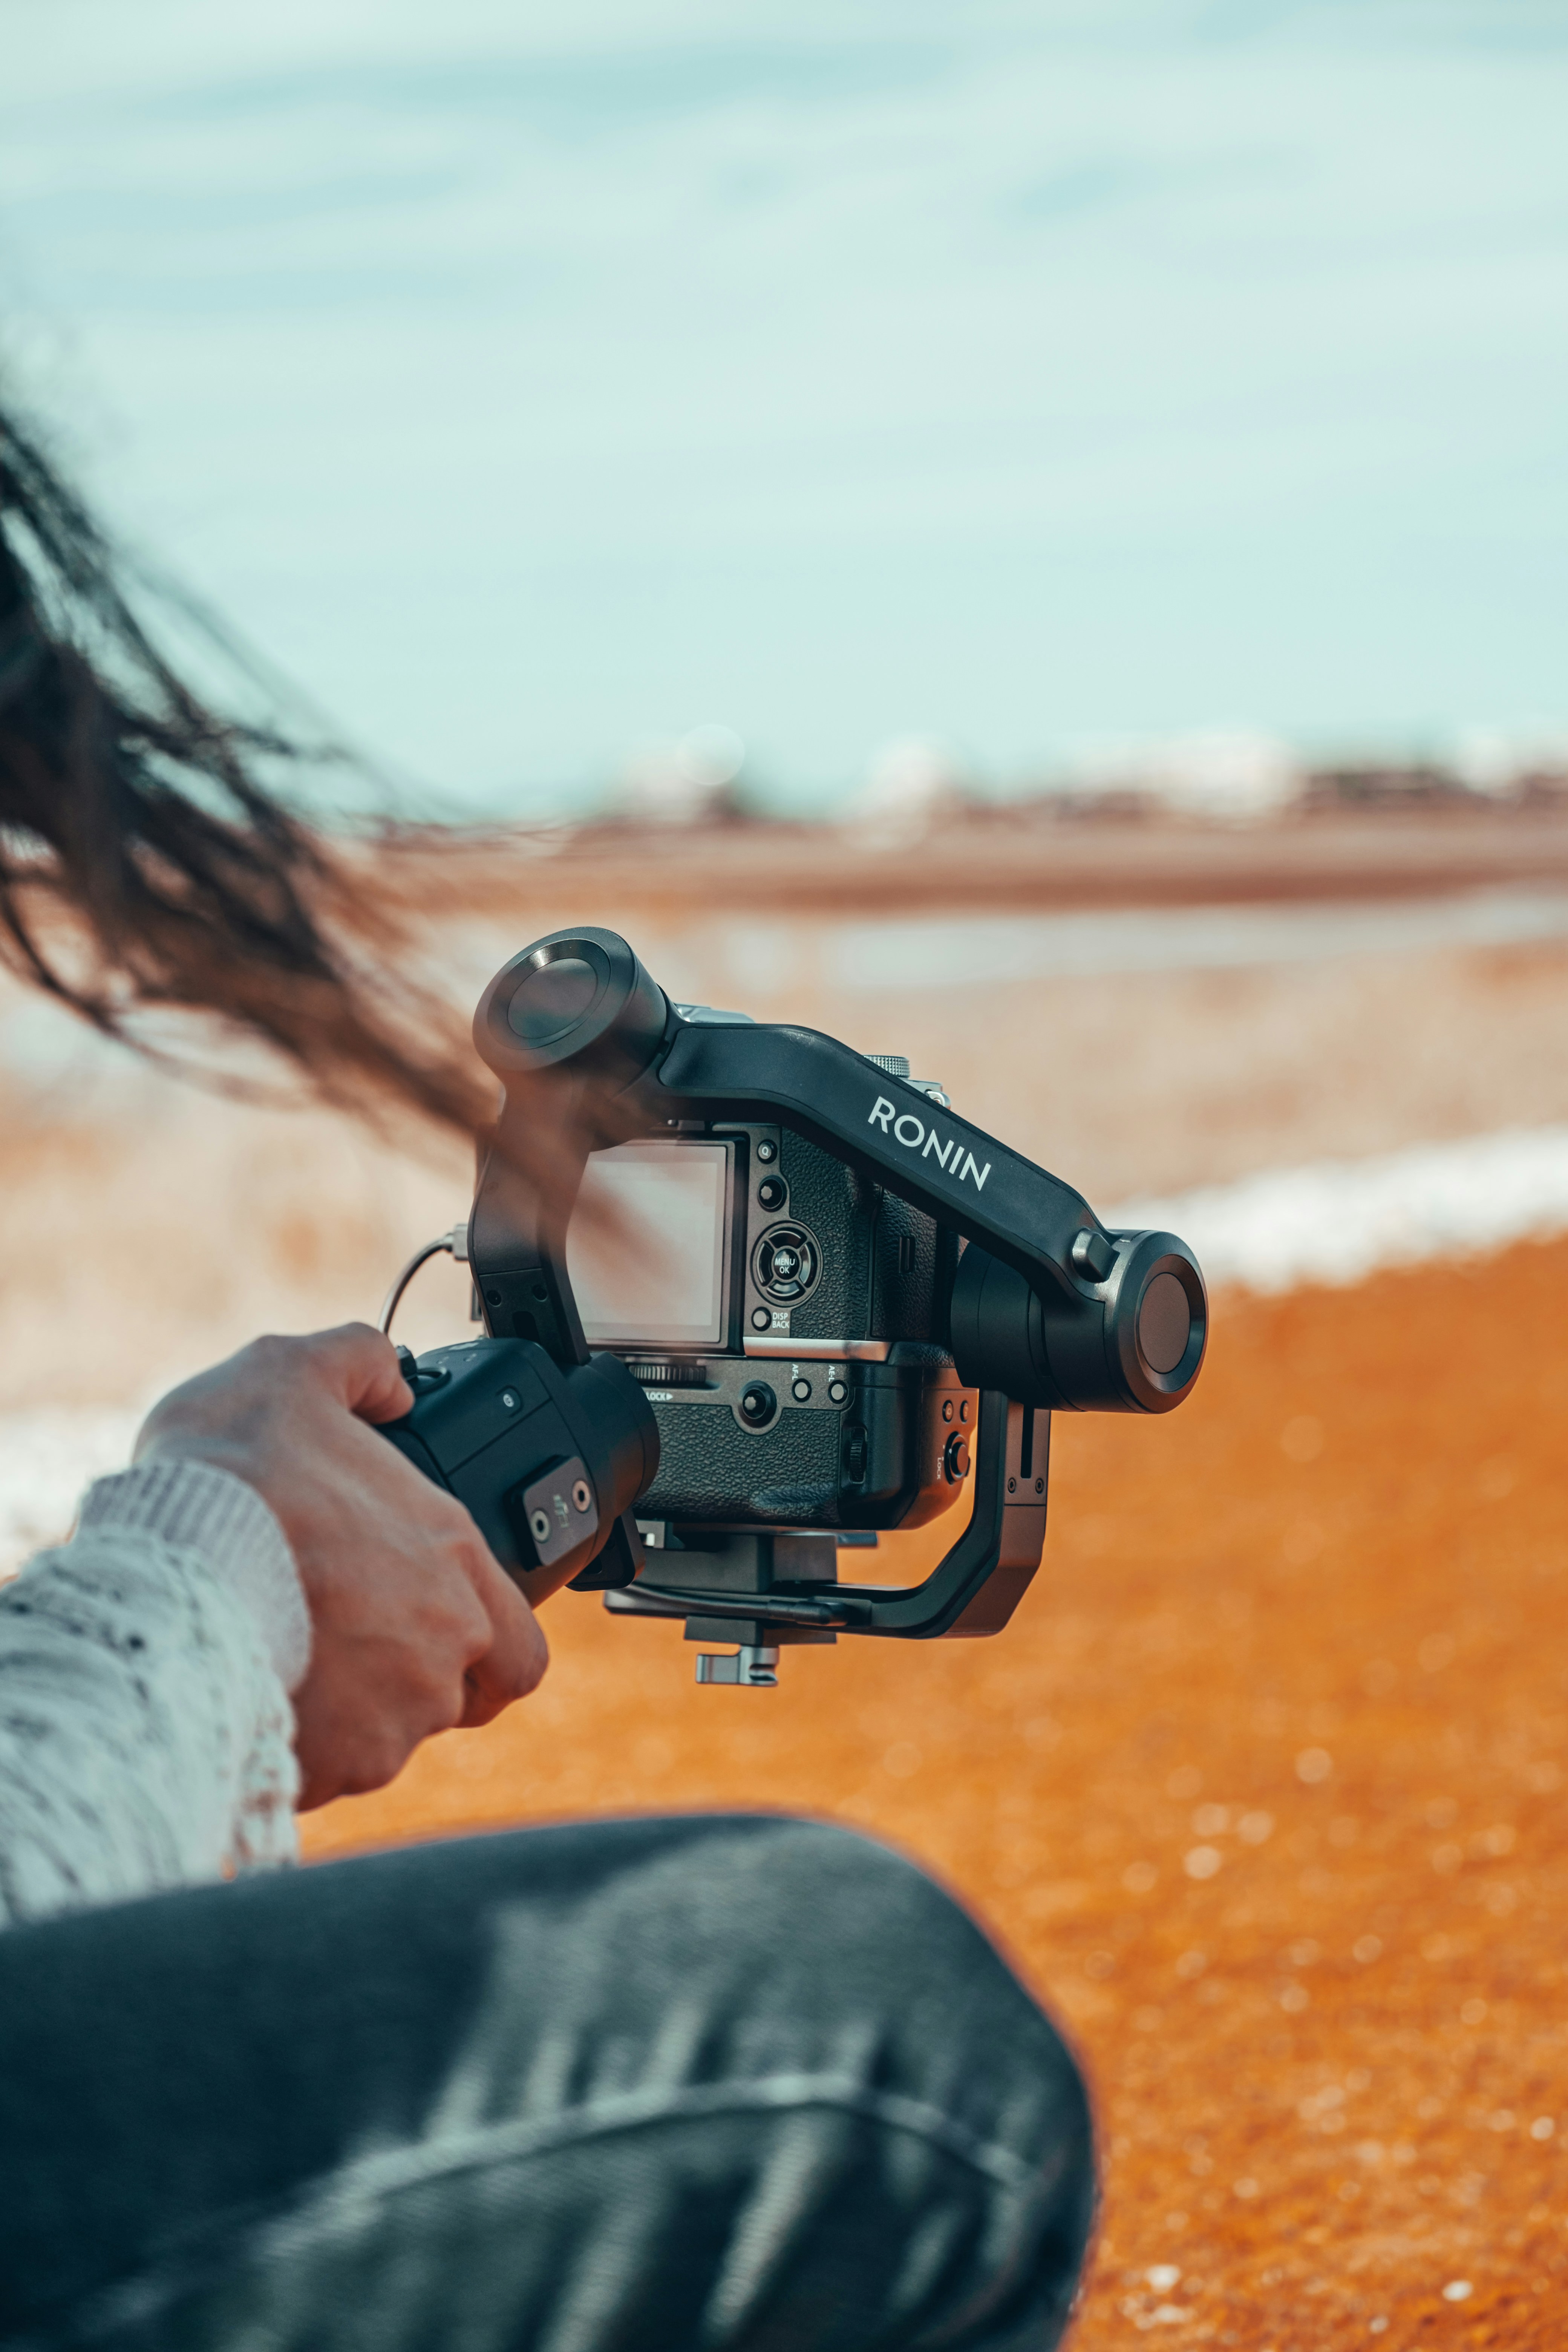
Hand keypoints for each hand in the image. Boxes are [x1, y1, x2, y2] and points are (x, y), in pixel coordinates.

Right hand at [135, 1323, 547, 1807]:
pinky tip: (253, 1697)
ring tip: (282, 1663)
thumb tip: (388, 1378)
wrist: (162, 1565)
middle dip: (399, 1679)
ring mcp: (389, 1720)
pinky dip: (296, 1747)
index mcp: (451, 1563)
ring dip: (345, 1713)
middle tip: (339, 1646)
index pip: (519, 1650)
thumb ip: (358, 1363)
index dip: (490, 1655)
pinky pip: (323, 1773)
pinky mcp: (330, 1769)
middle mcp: (439, 1650)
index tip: (443, 1642)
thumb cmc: (229, 1474)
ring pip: (382, 1739)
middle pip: (447, 1697)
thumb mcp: (296, 1370)